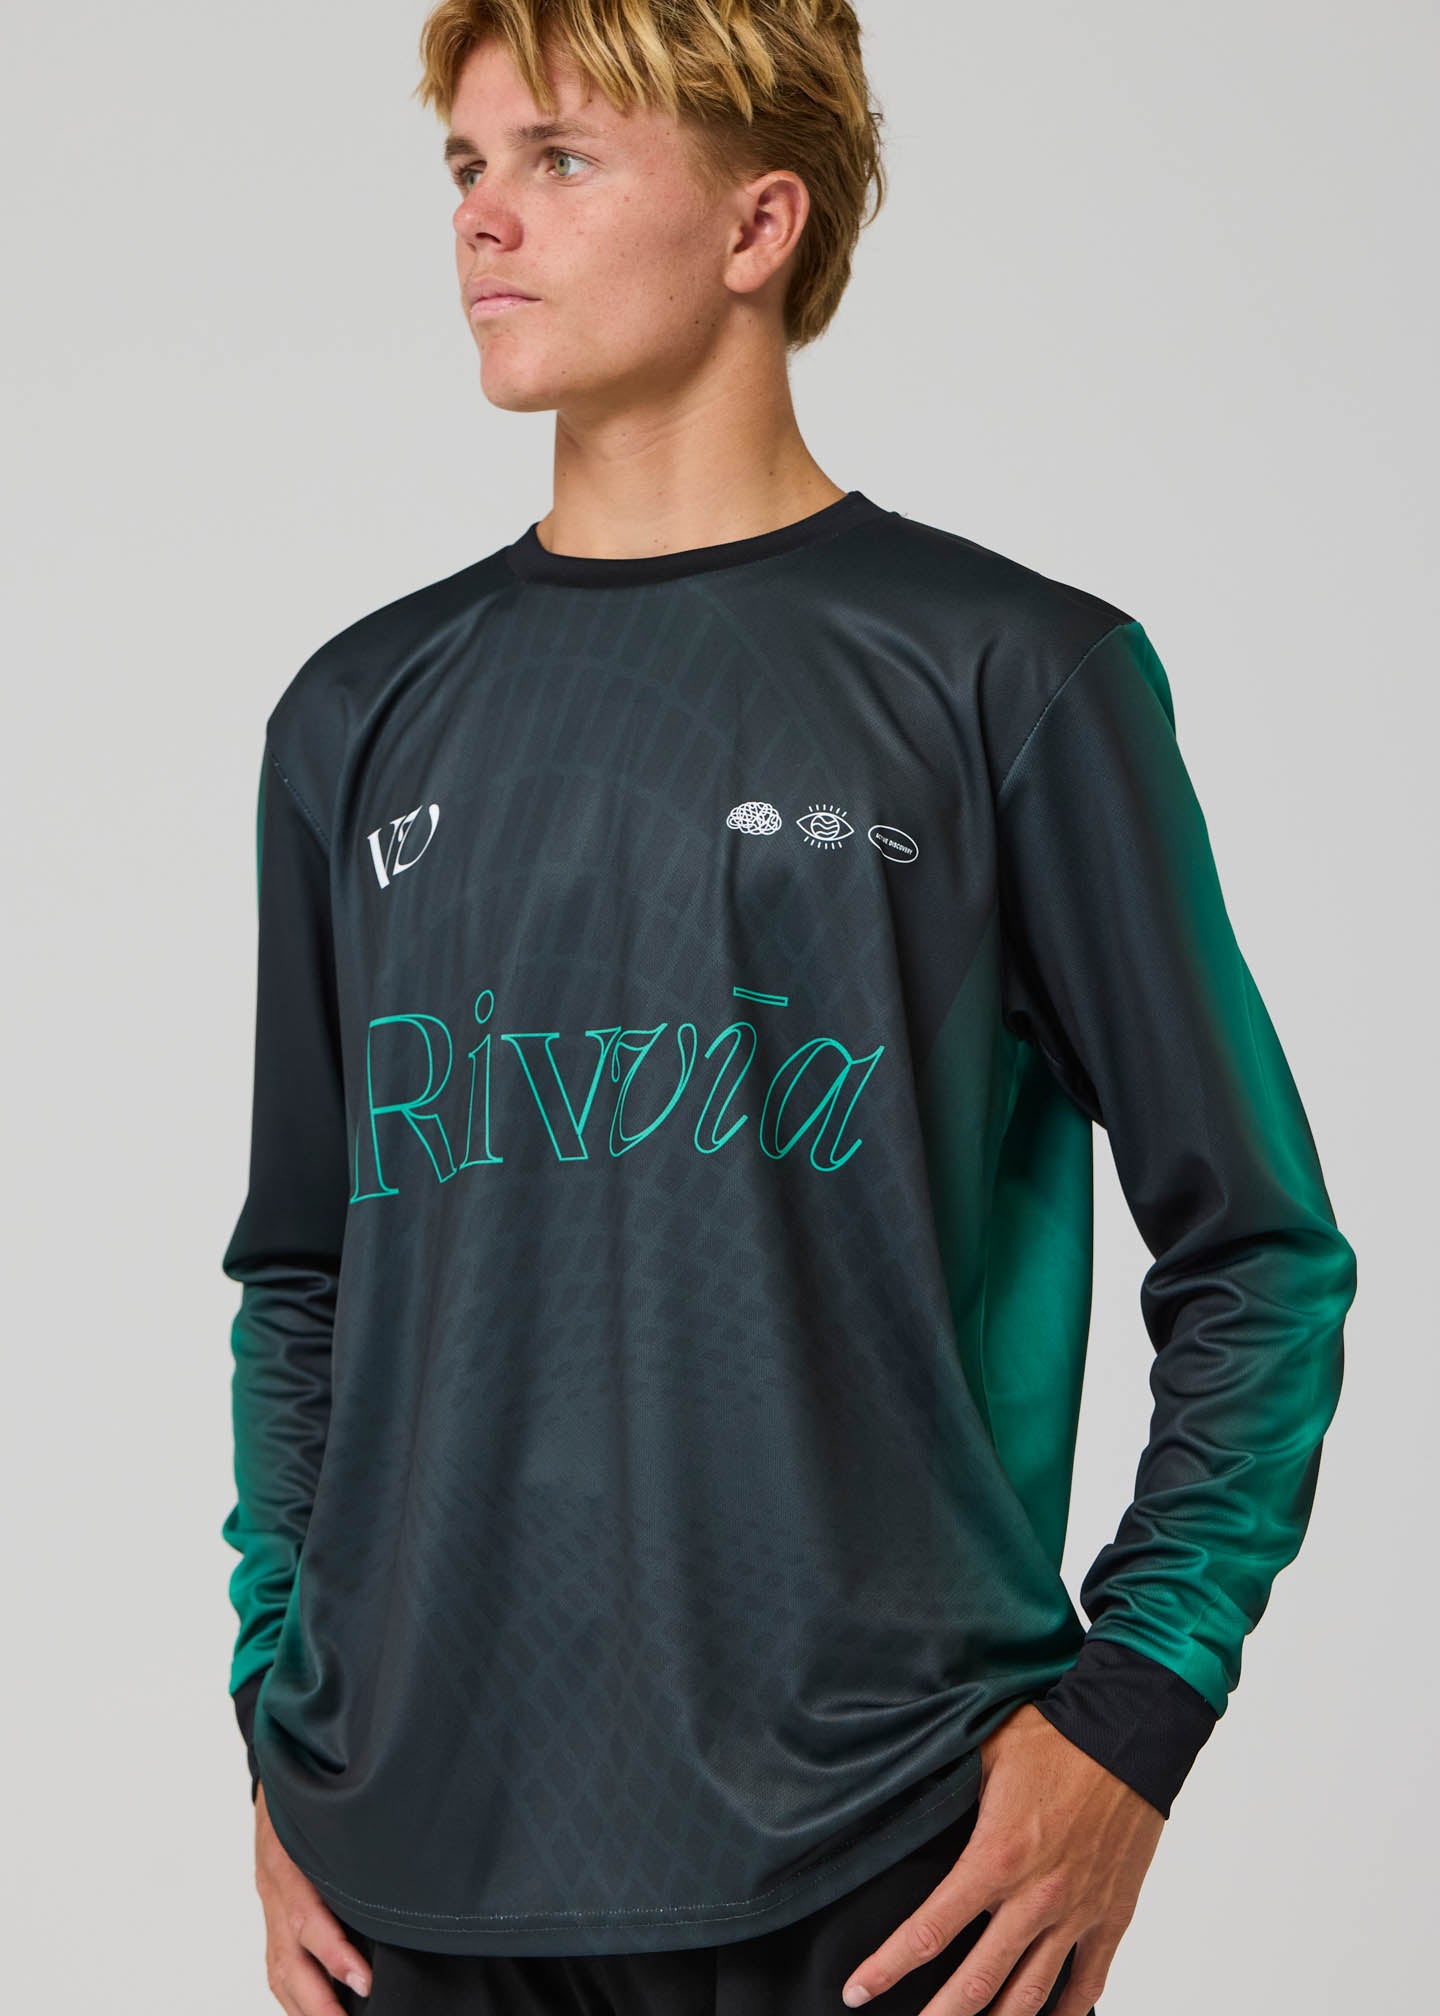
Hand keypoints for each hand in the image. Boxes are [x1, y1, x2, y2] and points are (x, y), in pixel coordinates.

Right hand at [254, 1784, 372, 2009]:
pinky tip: (315, 2012)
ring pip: (279, 1969)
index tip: (365, 1981)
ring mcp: (268, 1905)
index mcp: (289, 1863)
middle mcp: (274, 1890)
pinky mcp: (269, 1914)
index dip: (334, 1953)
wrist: (280, 1766)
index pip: (308, 1917)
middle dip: (319, 2003)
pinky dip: (294, 1996)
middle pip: (289, 1959)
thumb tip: (408, 1867)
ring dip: (306, 2008)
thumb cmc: (316, 1784)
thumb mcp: (334, 1805)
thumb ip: (359, 1838)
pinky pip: (276, 1963)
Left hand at [839, 1703, 1163, 2012]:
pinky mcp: (1112, 1918)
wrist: (1127, 1736)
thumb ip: (947, 1790)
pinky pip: (1088, 1985)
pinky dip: (1066, 2014)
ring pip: (1030, 1996)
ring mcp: (1076, 1915)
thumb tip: (907, 1801)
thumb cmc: (1055, 1739)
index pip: (929, 1930)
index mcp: (994, 1858)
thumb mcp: (984, 1755)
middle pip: (977, 1983)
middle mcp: (1034, 1899)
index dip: (887, 1967)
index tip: (857, 1991)